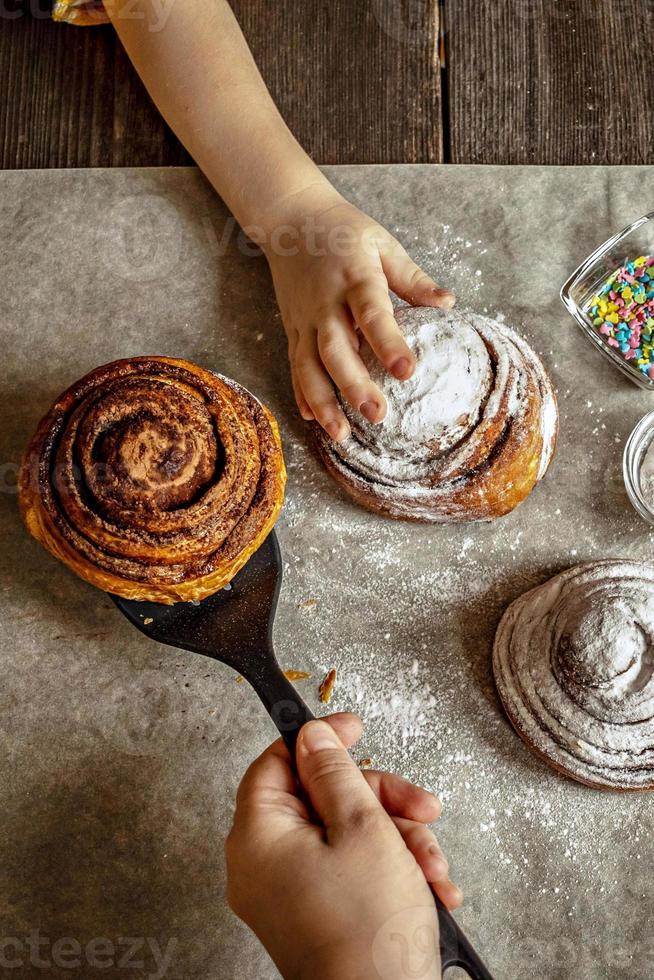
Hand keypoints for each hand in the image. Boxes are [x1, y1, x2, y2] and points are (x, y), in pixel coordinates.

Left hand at [225, 713, 460, 979]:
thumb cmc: (368, 930)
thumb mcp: (362, 828)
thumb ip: (336, 773)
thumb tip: (313, 737)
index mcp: (258, 837)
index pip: (278, 762)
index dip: (319, 740)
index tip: (355, 728)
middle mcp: (265, 865)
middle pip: (322, 798)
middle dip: (381, 801)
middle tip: (420, 806)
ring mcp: (290, 893)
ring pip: (346, 833)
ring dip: (399, 838)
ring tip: (433, 865)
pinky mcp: (317, 914)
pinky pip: (351, 869)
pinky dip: (392, 869)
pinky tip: (431, 886)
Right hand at [261, 185, 455, 440]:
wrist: (291, 221)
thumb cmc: (344, 232)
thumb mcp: (383, 244)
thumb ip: (413, 278)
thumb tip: (447, 303)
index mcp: (354, 278)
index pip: (372, 314)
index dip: (388, 344)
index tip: (407, 371)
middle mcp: (325, 304)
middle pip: (335, 349)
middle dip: (353, 385)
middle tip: (376, 415)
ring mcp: (305, 320)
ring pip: (309, 366)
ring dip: (323, 402)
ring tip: (341, 434)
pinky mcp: (293, 330)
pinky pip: (295, 366)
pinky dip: (302, 394)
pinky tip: (312, 420)